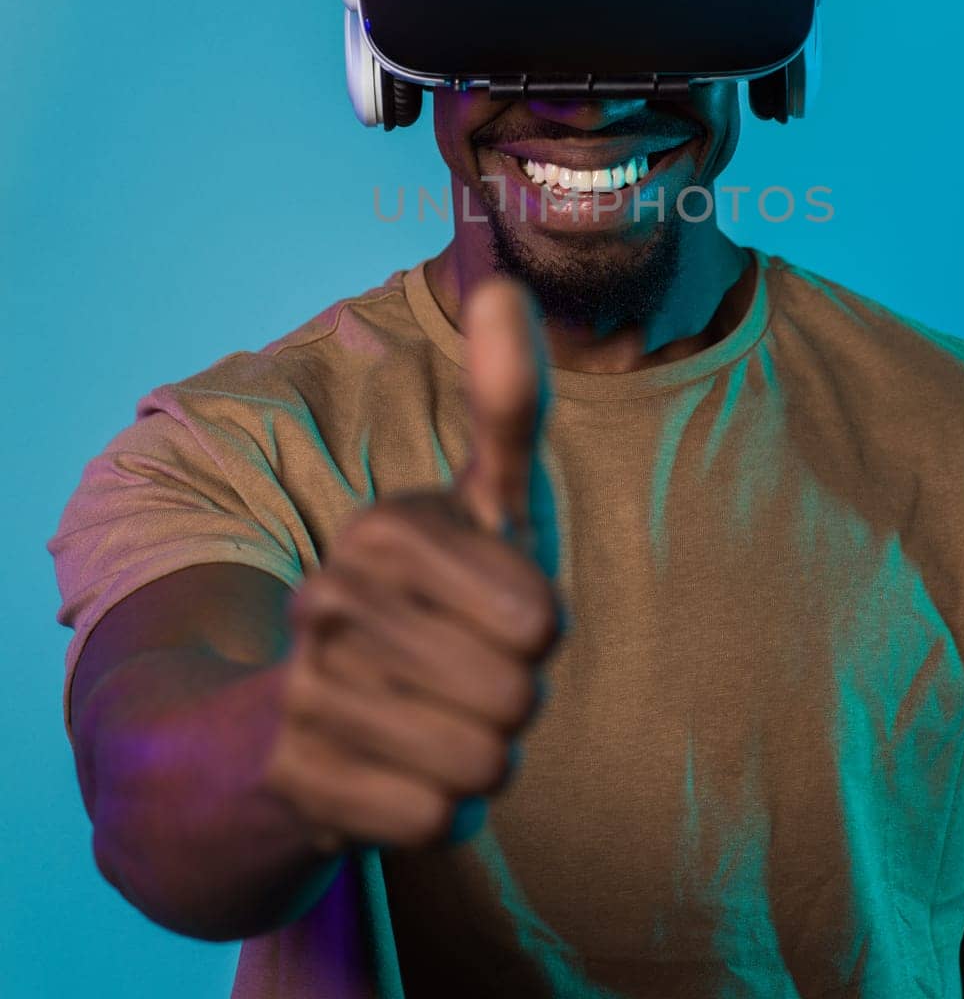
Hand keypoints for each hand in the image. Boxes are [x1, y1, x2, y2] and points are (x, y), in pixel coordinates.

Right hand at [262, 276, 561, 853]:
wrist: (285, 725)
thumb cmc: (426, 602)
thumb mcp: (478, 504)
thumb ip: (505, 402)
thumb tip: (502, 279)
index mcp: (386, 528)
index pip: (541, 621)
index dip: (535, 630)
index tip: (485, 612)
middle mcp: (333, 599)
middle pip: (519, 696)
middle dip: (512, 699)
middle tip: (457, 674)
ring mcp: (307, 690)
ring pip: (482, 763)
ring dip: (478, 755)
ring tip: (427, 718)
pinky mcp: (298, 779)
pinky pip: (438, 820)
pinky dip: (438, 810)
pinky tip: (393, 770)